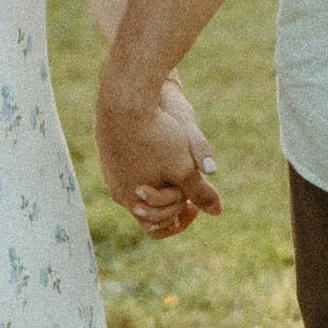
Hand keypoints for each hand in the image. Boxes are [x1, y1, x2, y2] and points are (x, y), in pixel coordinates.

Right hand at [98, 68, 221, 230]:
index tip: (195, 205)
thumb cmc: (156, 134)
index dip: (181, 220)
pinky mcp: (109, 153)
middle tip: (189, 186)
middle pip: (148, 210)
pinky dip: (149, 169)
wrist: (124, 98)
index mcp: (133, 201)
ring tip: (179, 167)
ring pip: (140, 189)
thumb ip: (200, 192)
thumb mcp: (184, 167)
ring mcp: (110, 172)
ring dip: (161, 185)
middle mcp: (117, 190)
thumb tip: (218, 211)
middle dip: (172, 203)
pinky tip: (163, 149)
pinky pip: (131, 170)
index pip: (157, 229)